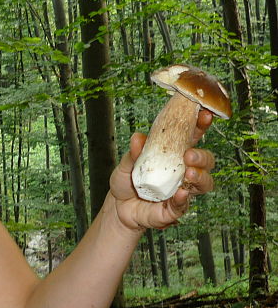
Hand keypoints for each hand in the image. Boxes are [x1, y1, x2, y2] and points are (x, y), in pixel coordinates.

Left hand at [109, 109, 214, 230]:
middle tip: (189, 155)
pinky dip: (184, 199)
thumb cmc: (126, 180)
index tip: (204, 115)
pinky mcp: (174, 208)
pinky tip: (180, 193)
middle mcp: (182, 171)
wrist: (117, 206)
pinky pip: (184, 205)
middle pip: (205, 161)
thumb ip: (134, 152)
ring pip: (204, 183)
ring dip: (200, 177)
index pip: (192, 137)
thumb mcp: (126, 163)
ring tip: (189, 174)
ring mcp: (181, 190)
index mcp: (174, 154)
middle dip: (202, 156)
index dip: (200, 125)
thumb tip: (138, 138)